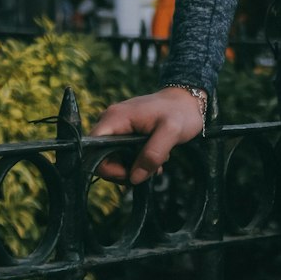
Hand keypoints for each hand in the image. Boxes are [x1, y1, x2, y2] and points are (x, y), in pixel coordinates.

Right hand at [88, 89, 204, 185]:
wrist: (188, 101)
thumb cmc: (180, 112)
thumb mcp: (171, 132)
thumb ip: (153, 154)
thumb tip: (135, 178)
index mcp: (115, 118)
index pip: (92, 149)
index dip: (106, 166)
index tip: (129, 172)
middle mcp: (111, 121)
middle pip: (100, 157)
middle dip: (123, 170)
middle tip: (148, 170)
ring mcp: (117, 127)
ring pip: (112, 158)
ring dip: (133, 167)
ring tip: (156, 162)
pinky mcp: (125, 133)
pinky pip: (121, 154)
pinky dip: (136, 162)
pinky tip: (154, 160)